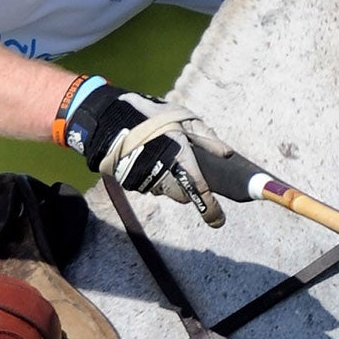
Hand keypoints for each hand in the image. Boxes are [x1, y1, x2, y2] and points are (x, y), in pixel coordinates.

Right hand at [62, 82, 233, 227]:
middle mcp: (164, 172)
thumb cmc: (152, 116)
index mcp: (180, 156)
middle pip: (182, 196)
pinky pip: (152, 185)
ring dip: (172, 182)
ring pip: (167, 192)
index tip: (218, 221)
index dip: (210, 208)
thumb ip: (206, 137)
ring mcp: (146, 179)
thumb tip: (227, 154)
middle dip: (189, 190)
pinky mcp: (132, 182)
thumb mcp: (183, 118)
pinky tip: (153, 159)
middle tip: (189, 173)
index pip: (199, 189)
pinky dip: (157, 177)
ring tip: (166, 159)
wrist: (111, 118)